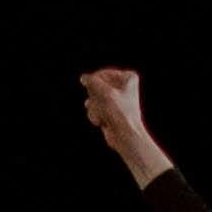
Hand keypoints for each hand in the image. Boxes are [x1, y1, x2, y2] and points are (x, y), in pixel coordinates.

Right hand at [80, 67, 167, 182]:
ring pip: (93, 98)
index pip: (102, 74)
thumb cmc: (121, 114)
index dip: (96, 85)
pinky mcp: (109, 110)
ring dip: (95, 108)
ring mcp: (115, 99)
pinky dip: (95, 115)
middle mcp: (123, 86)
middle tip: (104, 106)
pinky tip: (102, 122)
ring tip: (104, 116)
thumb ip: (92, 82)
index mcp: (128, 78)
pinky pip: (94, 108)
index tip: (97, 94)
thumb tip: (84, 78)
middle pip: (96, 87)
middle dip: (96, 99)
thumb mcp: (104, 93)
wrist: (126, 136)